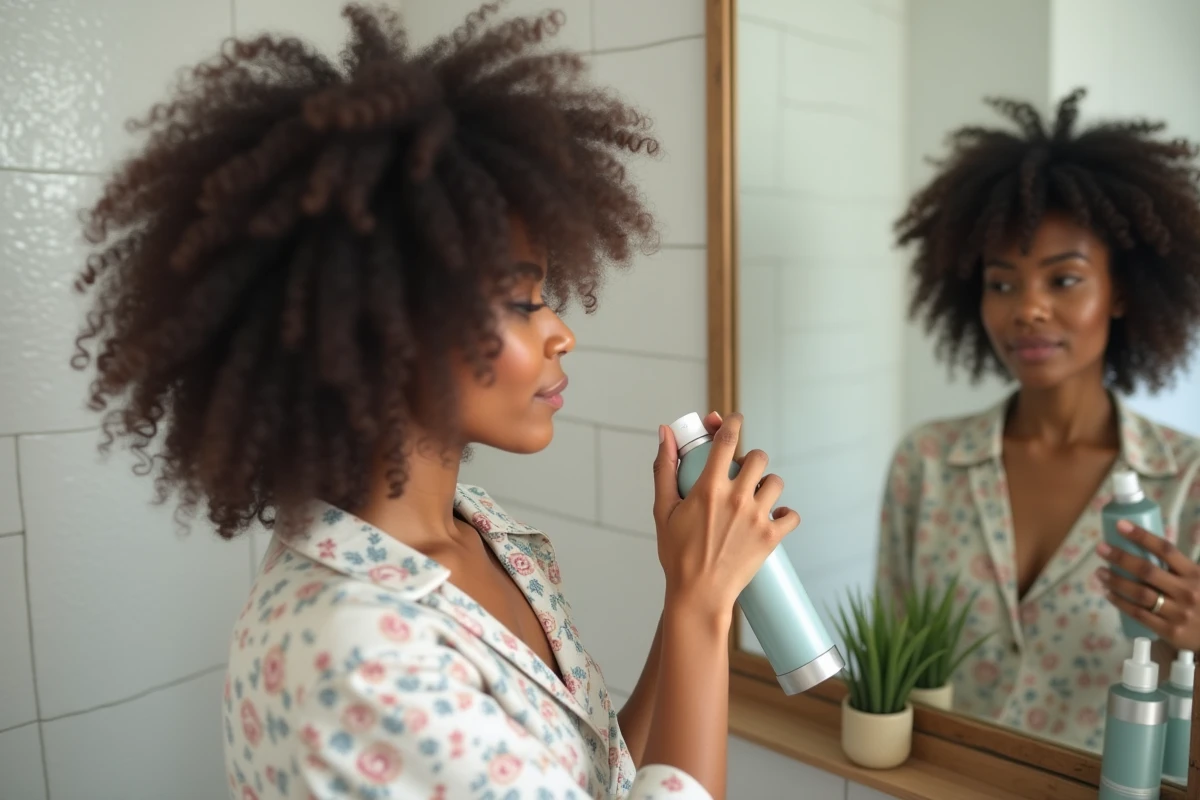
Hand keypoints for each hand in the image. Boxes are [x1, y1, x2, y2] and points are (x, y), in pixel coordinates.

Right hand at [651, 412, 800, 619]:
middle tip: (742, 474)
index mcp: (708, 487)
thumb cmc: (677, 554)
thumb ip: (664, 468)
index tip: (734, 420)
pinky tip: (774, 517)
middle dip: (751, 460)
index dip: (732, 422)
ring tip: (756, 498)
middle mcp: (736, 498)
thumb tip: (664, 432)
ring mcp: (756, 517)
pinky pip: (791, 515)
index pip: (727, 439)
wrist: (698, 594)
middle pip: (758, 458)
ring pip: (776, 483)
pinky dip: (786, 515)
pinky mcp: (771, 537)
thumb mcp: (662, 509)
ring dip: (767, 485)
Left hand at [1096, 520, 1199, 649]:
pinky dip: (1120, 603)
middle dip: (1120, 557)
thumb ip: (1179, 567)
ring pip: (1140, 594)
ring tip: (1100, 572)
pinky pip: (1139, 614)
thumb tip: (1144, 544)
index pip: (1166, 550)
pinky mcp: (1170, 631)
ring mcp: (1179, 613)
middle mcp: (1187, 592)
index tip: (1121, 525)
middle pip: (1147, 571)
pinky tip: (1109, 594)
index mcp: (1195, 574)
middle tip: (1101, 549)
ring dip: (1116, 581)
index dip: (1142, 536)